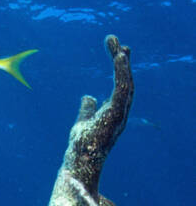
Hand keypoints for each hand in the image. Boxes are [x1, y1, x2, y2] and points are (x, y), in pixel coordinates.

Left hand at [62, 36, 133, 198]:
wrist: (79, 163)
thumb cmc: (81, 148)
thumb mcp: (83, 122)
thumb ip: (87, 110)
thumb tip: (88, 96)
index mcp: (114, 113)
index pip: (120, 87)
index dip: (120, 70)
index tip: (117, 51)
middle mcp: (120, 113)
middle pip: (125, 82)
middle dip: (122, 62)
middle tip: (115, 42)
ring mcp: (120, 114)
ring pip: (126, 83)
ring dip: (122, 63)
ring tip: (117, 45)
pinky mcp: (116, 114)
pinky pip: (123, 88)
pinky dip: (122, 71)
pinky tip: (118, 57)